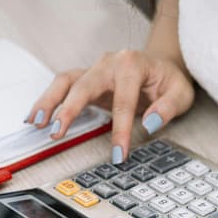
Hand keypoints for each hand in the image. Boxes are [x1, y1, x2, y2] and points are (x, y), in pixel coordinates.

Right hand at [24, 51, 194, 162]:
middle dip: (69, 110)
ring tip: (36, 123)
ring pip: (65, 82)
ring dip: (49, 102)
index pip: (123, 101)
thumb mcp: (181, 93)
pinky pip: (63, 86)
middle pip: (84, 85)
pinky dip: (48, 100)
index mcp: (132, 64)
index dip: (120, 131)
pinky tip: (36, 117)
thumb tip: (149, 122)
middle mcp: (109, 63)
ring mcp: (95, 69)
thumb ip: (167, 108)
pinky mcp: (87, 78)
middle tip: (58, 133)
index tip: (117, 154)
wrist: (162, 66)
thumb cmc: (169, 80)